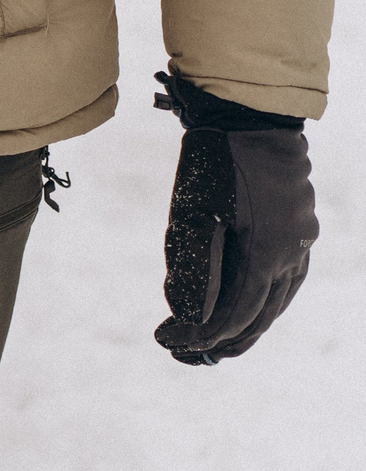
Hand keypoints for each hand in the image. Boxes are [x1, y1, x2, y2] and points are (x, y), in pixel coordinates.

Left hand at [153, 72, 317, 364]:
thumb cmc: (212, 162)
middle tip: (184, 351)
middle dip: (222, 339)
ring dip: (245, 326)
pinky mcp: (300, 232)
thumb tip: (187, 315)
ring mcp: (302, 243)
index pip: (235, 314)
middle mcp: (293, 254)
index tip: (167, 340)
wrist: (250, 118)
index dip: (201, 335)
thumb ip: (192, 268)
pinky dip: (262, 301)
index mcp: (267, 252)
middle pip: (260, 316)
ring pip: (276, 302)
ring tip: (211, 342)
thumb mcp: (190, 214)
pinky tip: (242, 310)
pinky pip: (285, 281)